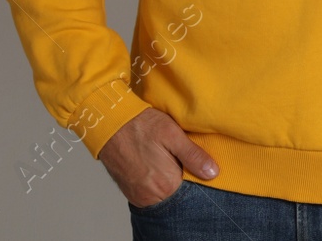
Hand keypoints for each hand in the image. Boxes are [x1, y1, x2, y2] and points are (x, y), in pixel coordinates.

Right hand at [100, 107, 219, 207]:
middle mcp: (152, 196)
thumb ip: (193, 155)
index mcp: (166, 184)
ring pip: (164, 194)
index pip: (193, 189)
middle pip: (178, 193)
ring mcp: (139, 197)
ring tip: (168, 160)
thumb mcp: (172, 133)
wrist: (108, 125)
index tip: (198, 162)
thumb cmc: (140, 125)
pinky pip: (151, 194)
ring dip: (169, 181)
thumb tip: (213, 172)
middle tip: (180, 158)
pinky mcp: (131, 194)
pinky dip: (157, 183)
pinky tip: (157, 165)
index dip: (198, 175)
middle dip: (184, 178)